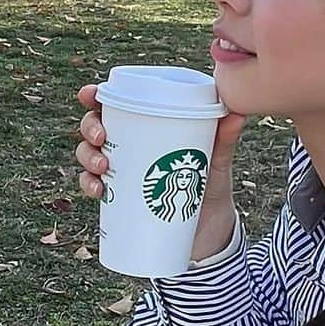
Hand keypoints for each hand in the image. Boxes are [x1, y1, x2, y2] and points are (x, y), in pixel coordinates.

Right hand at [75, 83, 247, 261]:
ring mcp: (122, 171)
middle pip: (95, 126)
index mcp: (148, 125)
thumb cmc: (211, 184)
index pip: (116, 104)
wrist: (209, 231)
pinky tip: (98, 190)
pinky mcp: (119, 197)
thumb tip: (237, 113)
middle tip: (102, 138)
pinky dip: (89, 186)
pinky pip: (93, 186)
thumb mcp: (216, 160)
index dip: (94, 96)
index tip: (90, 94)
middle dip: (90, 127)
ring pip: (89, 155)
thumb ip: (223, 139)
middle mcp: (129, 145)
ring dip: (87, 157)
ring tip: (104, 168)